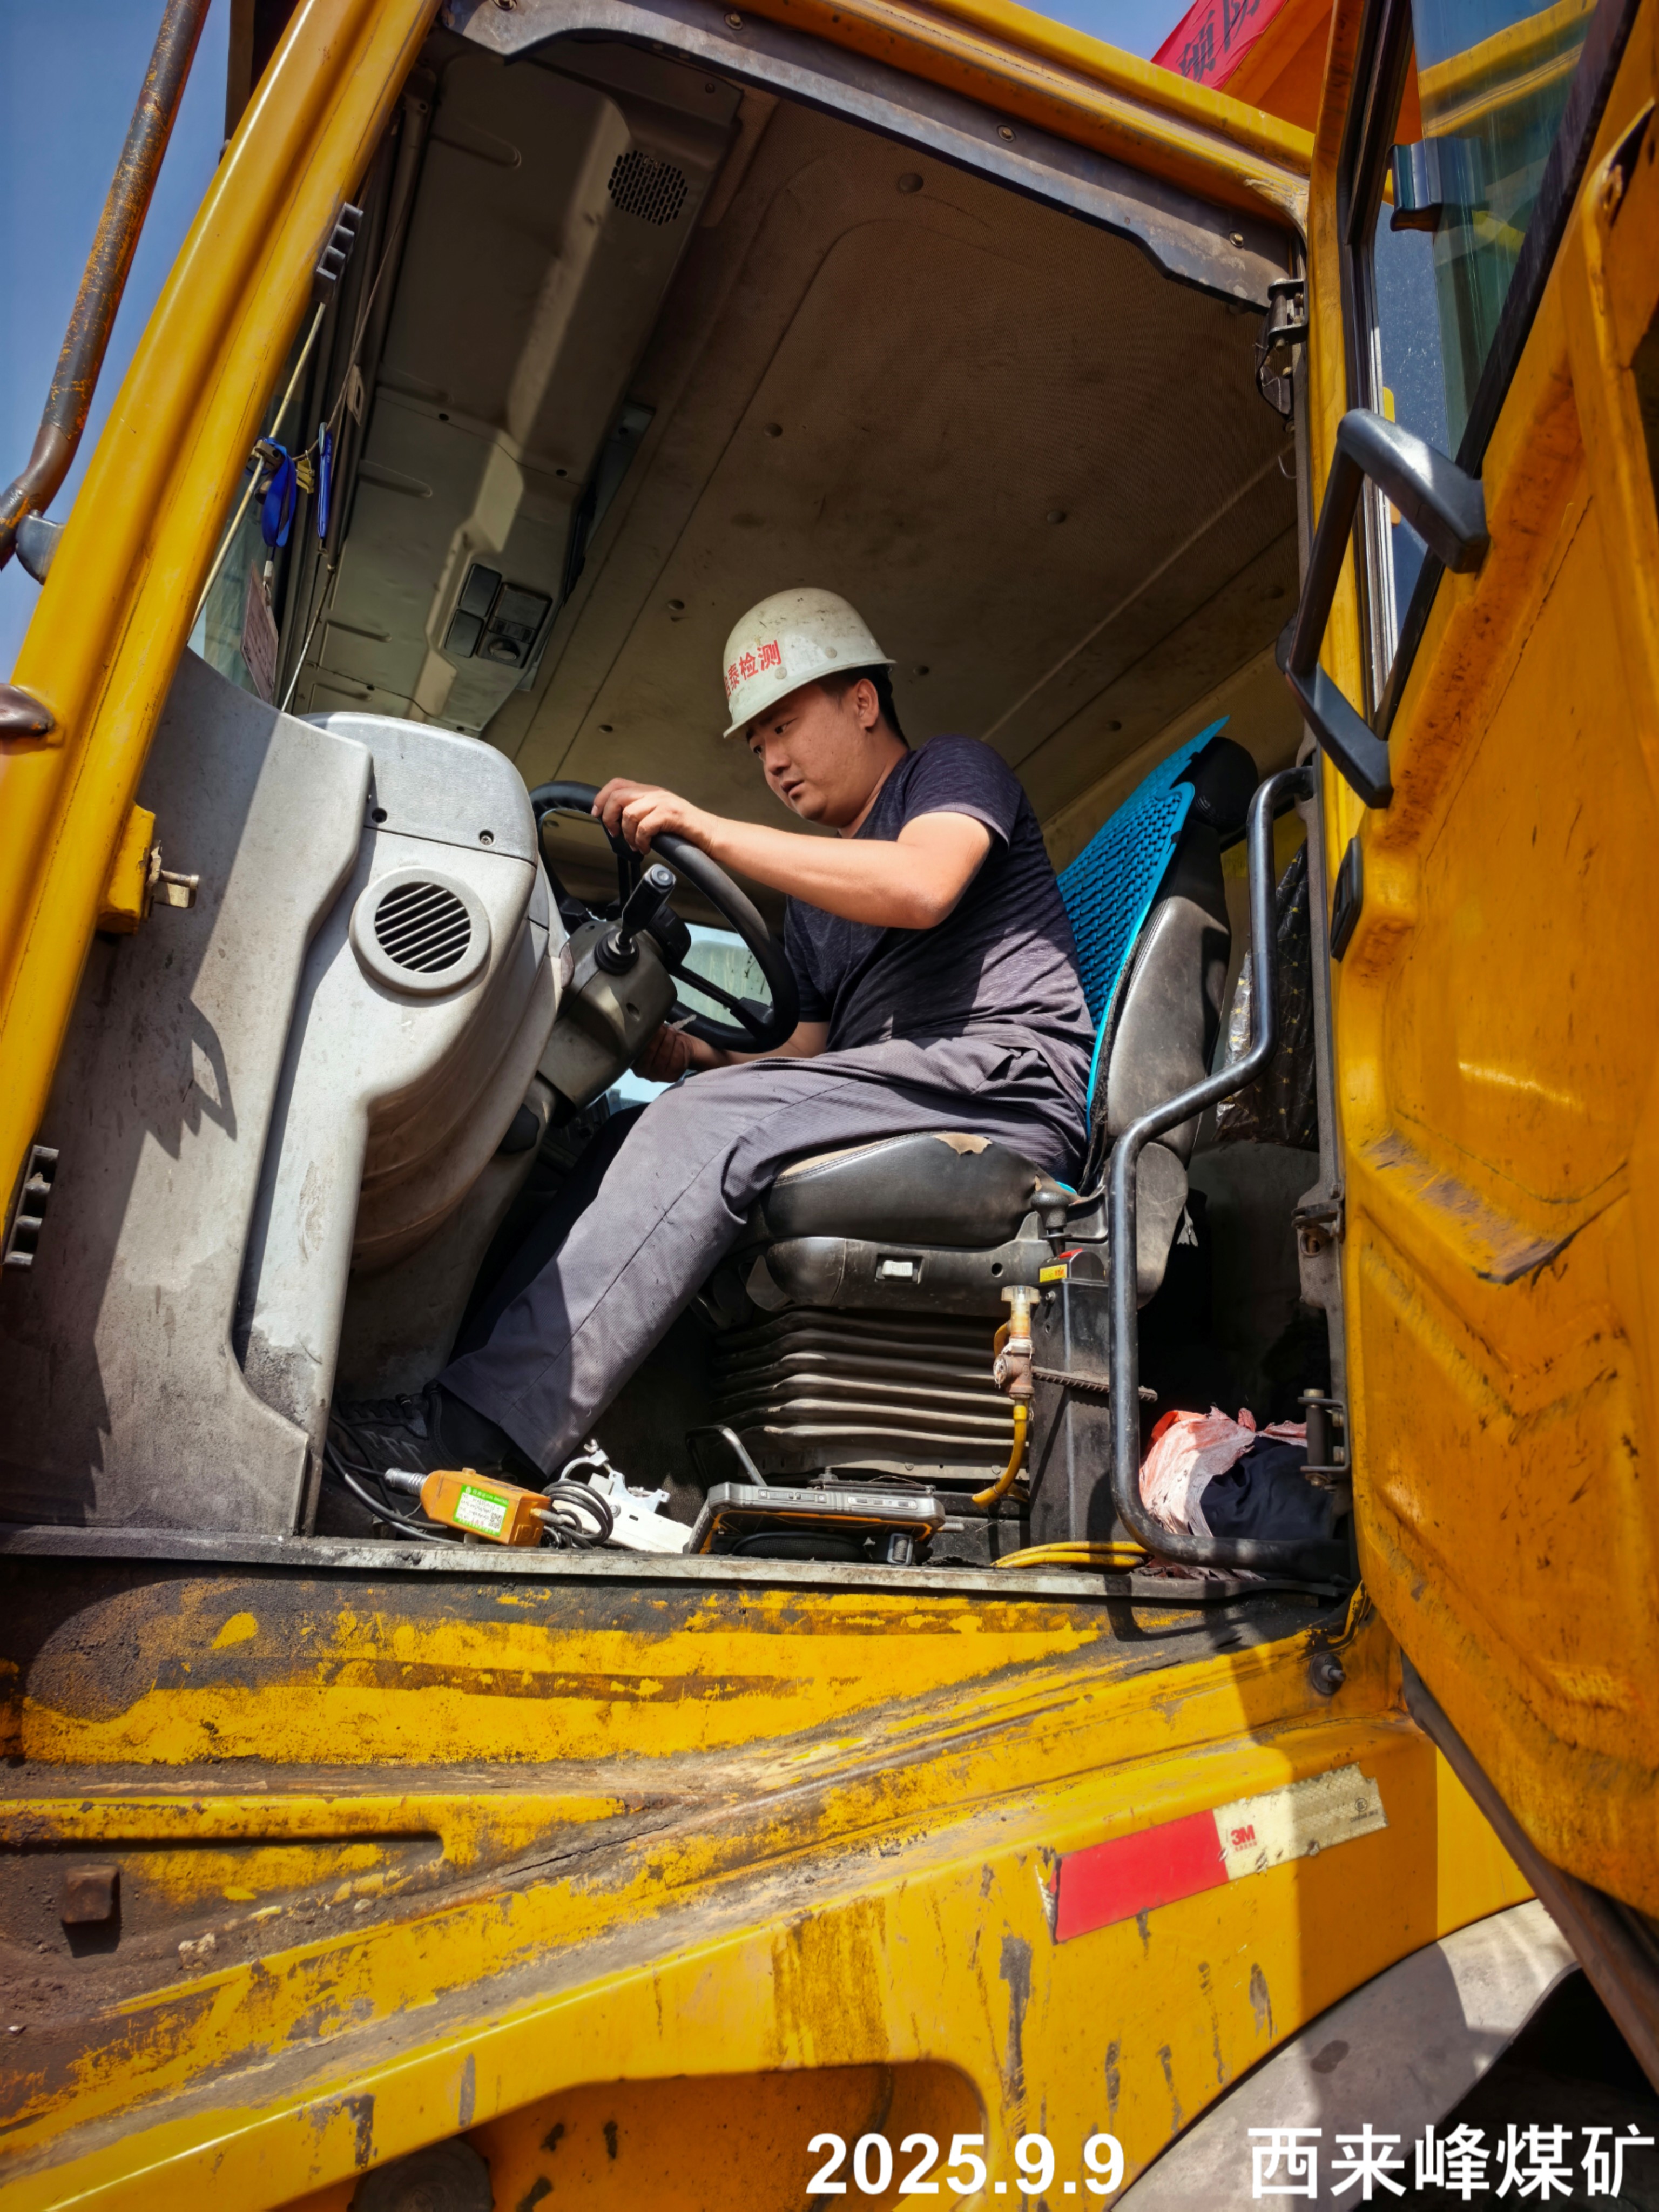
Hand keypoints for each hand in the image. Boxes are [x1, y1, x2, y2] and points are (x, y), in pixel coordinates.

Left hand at [593, 777, 711, 855]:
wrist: (711, 834)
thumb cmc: (685, 830)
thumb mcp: (658, 815)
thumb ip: (640, 813)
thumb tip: (615, 822)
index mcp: (650, 791)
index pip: (617, 784)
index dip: (601, 797)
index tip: (596, 814)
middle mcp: (655, 793)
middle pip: (618, 797)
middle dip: (609, 817)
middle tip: (615, 833)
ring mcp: (663, 802)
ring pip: (629, 813)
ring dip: (627, 834)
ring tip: (635, 844)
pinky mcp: (670, 814)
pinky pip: (644, 827)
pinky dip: (640, 841)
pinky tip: (646, 847)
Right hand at [632, 1022, 698, 1082]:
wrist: (678, 1054)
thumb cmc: (659, 1045)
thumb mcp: (648, 1041)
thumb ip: (644, 1036)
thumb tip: (642, 1023)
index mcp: (634, 1064)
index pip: (639, 1050)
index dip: (646, 1036)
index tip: (651, 1025)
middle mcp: (645, 1073)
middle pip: (651, 1052)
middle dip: (658, 1036)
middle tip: (663, 1026)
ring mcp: (659, 1076)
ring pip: (664, 1054)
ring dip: (669, 1039)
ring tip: (671, 1030)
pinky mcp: (673, 1076)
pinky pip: (676, 1058)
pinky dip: (677, 1046)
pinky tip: (678, 1039)